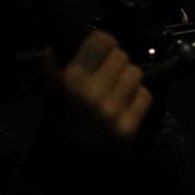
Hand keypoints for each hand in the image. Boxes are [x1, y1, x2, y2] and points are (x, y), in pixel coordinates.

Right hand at [44, 27, 153, 146]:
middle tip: (108, 72)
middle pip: (122, 56)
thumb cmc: (60, 119)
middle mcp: (93, 93)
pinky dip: (137, 97)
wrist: (69, 158)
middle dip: (115, 62)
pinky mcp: (128, 126)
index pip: (102, 41)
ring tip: (116, 89)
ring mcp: (112, 111)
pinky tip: (124, 104)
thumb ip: (57, 61)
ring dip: (127, 78)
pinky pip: (144, 95)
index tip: (103, 45)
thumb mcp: (50, 89)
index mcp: (71, 79)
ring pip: (135, 73)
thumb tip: (74, 36)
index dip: (104, 40)